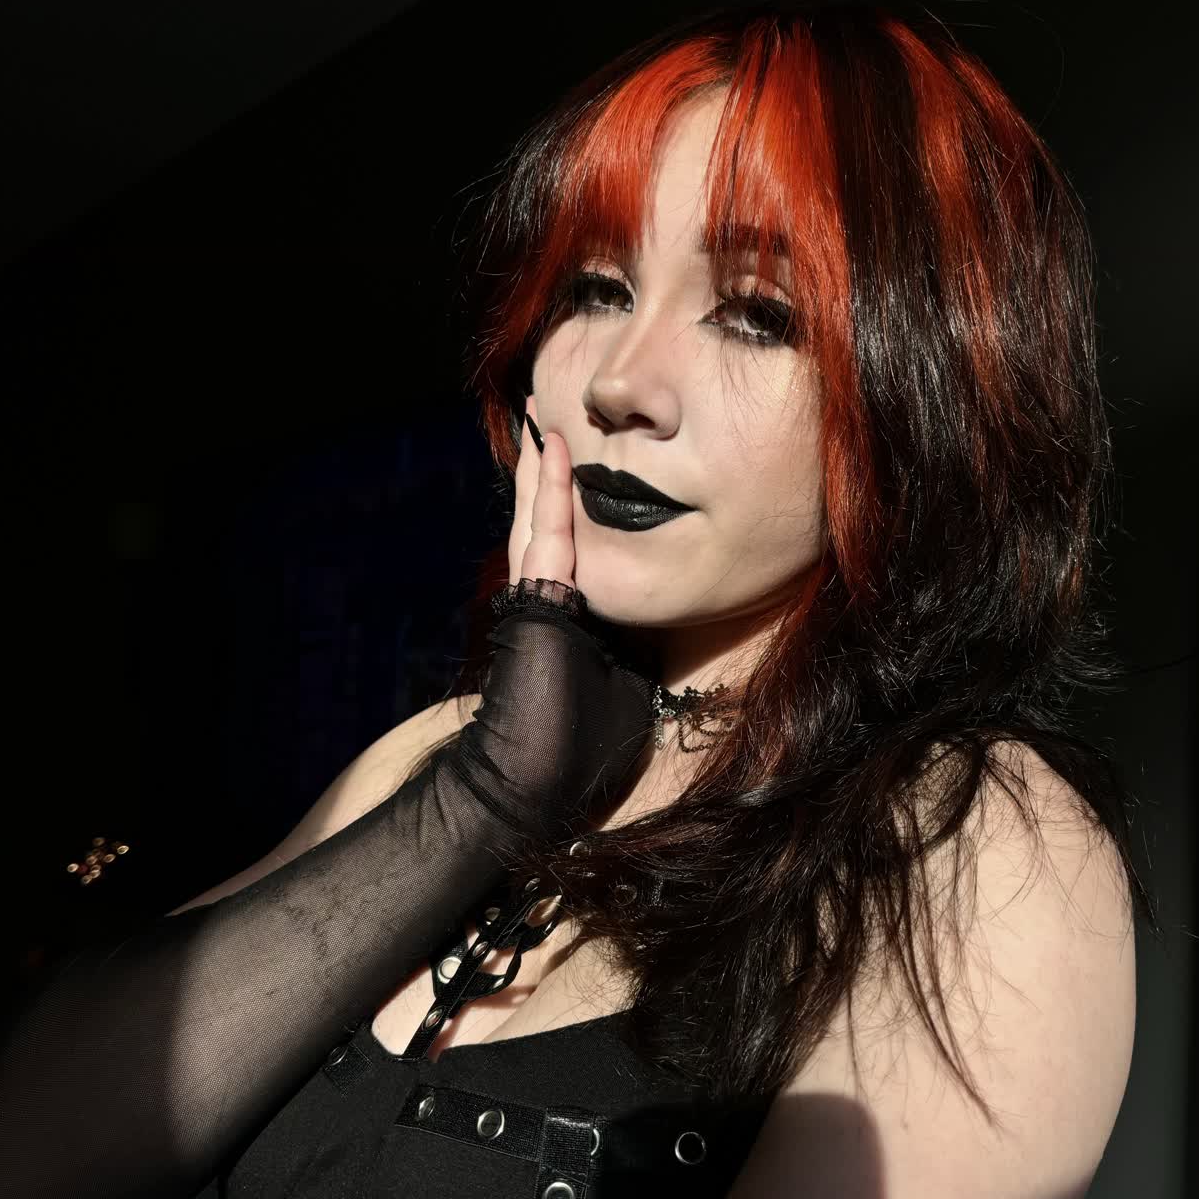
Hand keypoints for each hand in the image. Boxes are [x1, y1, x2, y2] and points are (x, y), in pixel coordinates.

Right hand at [443, 393, 651, 845]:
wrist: (533, 783)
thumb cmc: (578, 750)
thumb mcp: (626, 684)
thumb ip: (635, 646)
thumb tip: (665, 626)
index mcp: (568, 614)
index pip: (568, 545)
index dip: (568, 501)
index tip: (574, 458)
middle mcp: (546, 598)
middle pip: (545, 519)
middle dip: (545, 469)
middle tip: (542, 414)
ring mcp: (535, 598)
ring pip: (539, 518)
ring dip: (542, 466)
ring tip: (539, 415)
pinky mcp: (535, 604)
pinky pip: (548, 537)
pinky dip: (552, 493)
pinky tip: (554, 451)